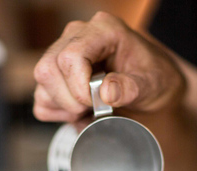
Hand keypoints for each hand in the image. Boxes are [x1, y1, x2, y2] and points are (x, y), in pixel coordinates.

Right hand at [33, 11, 184, 121]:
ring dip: (64, 107)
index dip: (78, 86)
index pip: (71, 55)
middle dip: (69, 100)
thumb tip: (106, 92)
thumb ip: (131, 87)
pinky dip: (59, 114)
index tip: (96, 103)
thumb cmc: (154, 79)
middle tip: (94, 109)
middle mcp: (78, 36)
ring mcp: (63, 54)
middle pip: (48, 69)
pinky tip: (82, 113)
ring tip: (91, 111)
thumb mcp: (152, 84)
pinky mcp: (57, 76)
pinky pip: (42, 99)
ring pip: (42, 84)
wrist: (152, 88)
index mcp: (103, 30)